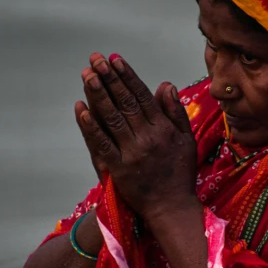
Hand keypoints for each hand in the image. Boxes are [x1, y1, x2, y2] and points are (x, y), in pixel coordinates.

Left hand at [75, 53, 196, 221]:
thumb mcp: (187, 140)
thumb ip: (176, 112)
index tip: (115, 59)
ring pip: (112, 118)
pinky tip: (81, 109)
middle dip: (109, 78)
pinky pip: (101, 144)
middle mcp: (147, 138)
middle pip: (124, 102)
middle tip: (95, 59)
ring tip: (87, 74)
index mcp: (164, 129)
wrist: (172, 208)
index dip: (127, 76)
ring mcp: (131, 153)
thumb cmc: (180, 174)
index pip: (142, 96)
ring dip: (97, 95)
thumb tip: (165, 84)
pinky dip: (90, 126)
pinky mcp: (118, 169)